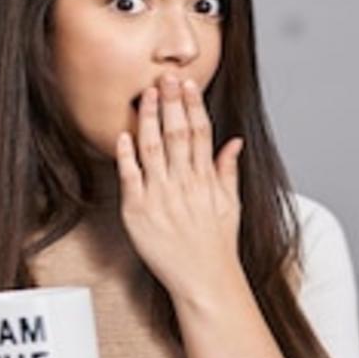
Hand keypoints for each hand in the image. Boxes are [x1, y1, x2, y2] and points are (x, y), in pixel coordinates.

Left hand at [115, 72, 244, 298]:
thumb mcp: (232, 205)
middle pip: (177, 133)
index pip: (200, 133)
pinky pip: (130, 177)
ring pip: (153, 148)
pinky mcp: (139, 212)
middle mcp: (184, 184)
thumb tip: (234, 142)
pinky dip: (127, 155)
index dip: (193, 106)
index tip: (188, 85)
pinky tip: (124, 135)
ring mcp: (161, 197)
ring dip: (149, 119)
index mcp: (206, 180)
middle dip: (171, 102)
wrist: (204, 281)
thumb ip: (229, 170)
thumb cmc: (217, 246)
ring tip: (145, 95)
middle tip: (166, 76)